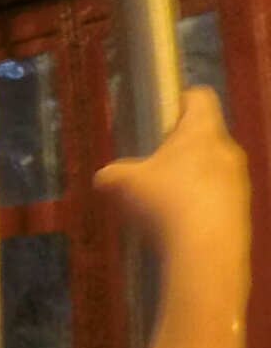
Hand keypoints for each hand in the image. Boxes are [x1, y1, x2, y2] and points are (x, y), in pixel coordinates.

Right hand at [96, 87, 249, 293]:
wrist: (206, 250)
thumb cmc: (166, 201)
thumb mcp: (123, 183)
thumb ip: (112, 174)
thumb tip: (105, 177)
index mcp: (202, 131)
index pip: (199, 97)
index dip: (179, 100)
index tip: (159, 117)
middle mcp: (227, 148)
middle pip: (203, 135)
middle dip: (178, 149)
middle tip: (151, 167)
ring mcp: (239, 179)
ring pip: (211, 167)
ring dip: (188, 178)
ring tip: (161, 202)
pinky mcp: (242, 208)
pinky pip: (217, 196)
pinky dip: (198, 203)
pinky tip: (177, 224)